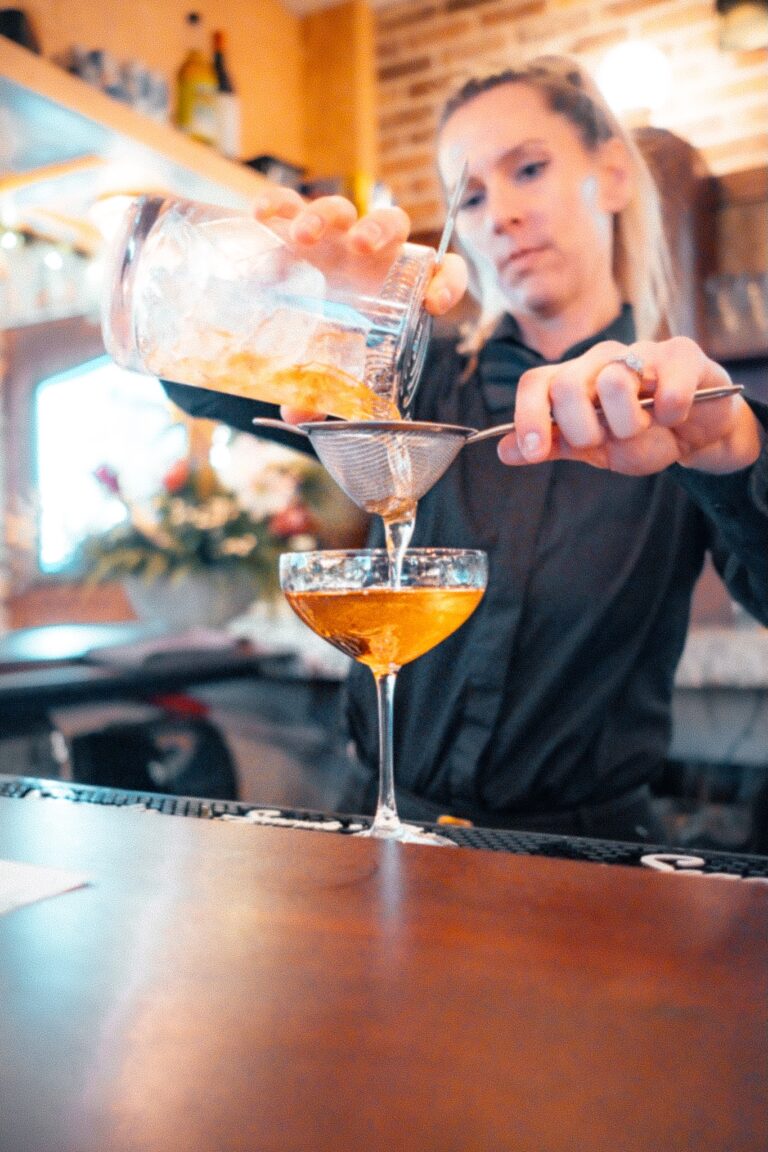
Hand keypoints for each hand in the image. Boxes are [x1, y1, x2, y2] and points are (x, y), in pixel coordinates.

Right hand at [252, 188, 467, 423]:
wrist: (279, 310)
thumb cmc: (320, 340)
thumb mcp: (327, 368)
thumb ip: (319, 393)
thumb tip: (296, 418)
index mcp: (395, 286)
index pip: (441, 270)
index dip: (447, 281)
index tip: (434, 303)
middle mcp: (369, 255)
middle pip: (391, 223)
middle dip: (379, 230)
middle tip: (360, 247)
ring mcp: (332, 235)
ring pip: (342, 208)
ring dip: (326, 215)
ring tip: (304, 237)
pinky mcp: (294, 222)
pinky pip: (289, 203)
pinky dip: (278, 204)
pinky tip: (264, 215)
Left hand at [497, 336, 762, 475]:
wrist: (697, 434)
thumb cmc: (643, 436)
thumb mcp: (595, 449)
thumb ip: (554, 445)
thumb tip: (504, 451)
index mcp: (573, 381)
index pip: (535, 383)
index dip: (528, 416)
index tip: (533, 452)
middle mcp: (600, 360)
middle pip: (567, 385)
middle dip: (582, 429)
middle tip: (604, 443)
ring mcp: (640, 352)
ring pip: (613, 381)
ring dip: (627, 423)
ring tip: (645, 429)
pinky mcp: (681, 355)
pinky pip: (667, 384)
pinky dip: (670, 412)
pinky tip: (676, 417)